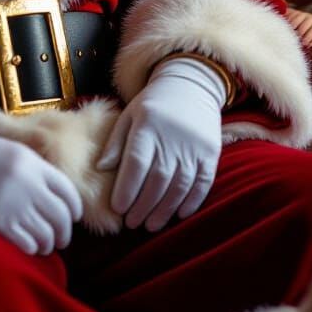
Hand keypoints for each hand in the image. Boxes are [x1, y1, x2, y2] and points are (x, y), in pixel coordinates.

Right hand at [0, 125, 81, 255]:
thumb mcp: (5, 149)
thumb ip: (29, 168)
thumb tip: (46, 192)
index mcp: (32, 161)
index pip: (67, 191)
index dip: (72, 208)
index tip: (70, 217)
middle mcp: (29, 182)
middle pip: (61, 216)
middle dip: (63, 232)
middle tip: (58, 239)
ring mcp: (14, 202)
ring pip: (47, 234)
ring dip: (48, 243)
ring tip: (42, 245)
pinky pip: (28, 243)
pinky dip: (31, 248)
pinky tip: (26, 247)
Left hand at [97, 57, 224, 230]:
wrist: (191, 86)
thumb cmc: (153, 105)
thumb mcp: (129, 115)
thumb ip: (116, 142)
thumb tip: (101, 168)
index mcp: (147, 125)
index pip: (136, 163)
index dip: (127, 188)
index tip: (118, 208)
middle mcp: (172, 136)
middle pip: (157, 179)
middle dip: (143, 205)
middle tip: (132, 223)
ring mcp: (194, 146)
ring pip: (179, 185)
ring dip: (165, 209)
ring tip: (151, 225)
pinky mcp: (211, 153)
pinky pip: (202, 183)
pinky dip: (192, 201)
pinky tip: (179, 214)